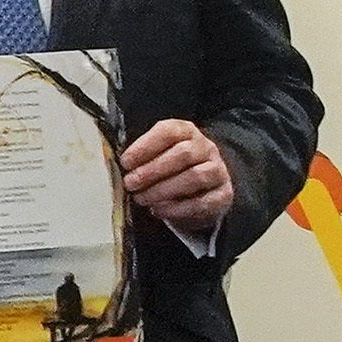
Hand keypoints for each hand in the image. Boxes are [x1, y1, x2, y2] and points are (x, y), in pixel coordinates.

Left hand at [121, 119, 233, 236]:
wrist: (203, 189)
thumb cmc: (171, 168)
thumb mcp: (157, 155)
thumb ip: (141, 156)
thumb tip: (118, 166)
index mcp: (186, 131)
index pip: (168, 132)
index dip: (145, 146)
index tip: (125, 162)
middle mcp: (205, 148)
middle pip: (182, 154)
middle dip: (152, 170)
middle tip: (130, 183)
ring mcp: (218, 171)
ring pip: (194, 177)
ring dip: (163, 190)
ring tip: (141, 198)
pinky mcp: (223, 195)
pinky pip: (202, 202)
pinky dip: (177, 208)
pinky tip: (158, 210)